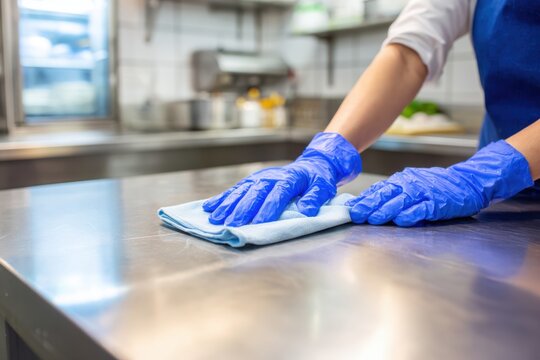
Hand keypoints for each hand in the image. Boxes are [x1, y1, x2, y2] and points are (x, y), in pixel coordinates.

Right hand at [203, 132, 361, 226]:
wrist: (311, 165)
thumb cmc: (317, 180)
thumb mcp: (323, 187)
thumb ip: (315, 198)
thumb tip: (307, 210)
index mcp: (289, 179)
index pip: (277, 194)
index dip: (268, 208)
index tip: (259, 223)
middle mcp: (270, 177)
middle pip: (255, 193)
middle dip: (242, 210)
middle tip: (232, 224)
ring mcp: (259, 178)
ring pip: (241, 191)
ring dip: (227, 205)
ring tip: (216, 219)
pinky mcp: (251, 181)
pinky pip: (234, 189)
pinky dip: (221, 198)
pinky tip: (209, 207)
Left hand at [347, 140, 532, 226]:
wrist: (467, 181)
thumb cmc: (436, 186)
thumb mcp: (411, 185)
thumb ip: (391, 193)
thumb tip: (367, 203)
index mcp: (401, 180)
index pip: (378, 190)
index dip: (363, 200)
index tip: (349, 209)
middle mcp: (409, 184)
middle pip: (385, 195)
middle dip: (369, 205)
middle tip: (356, 214)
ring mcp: (424, 193)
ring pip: (401, 201)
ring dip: (386, 210)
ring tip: (373, 219)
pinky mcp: (437, 203)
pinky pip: (422, 209)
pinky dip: (412, 214)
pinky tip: (402, 220)